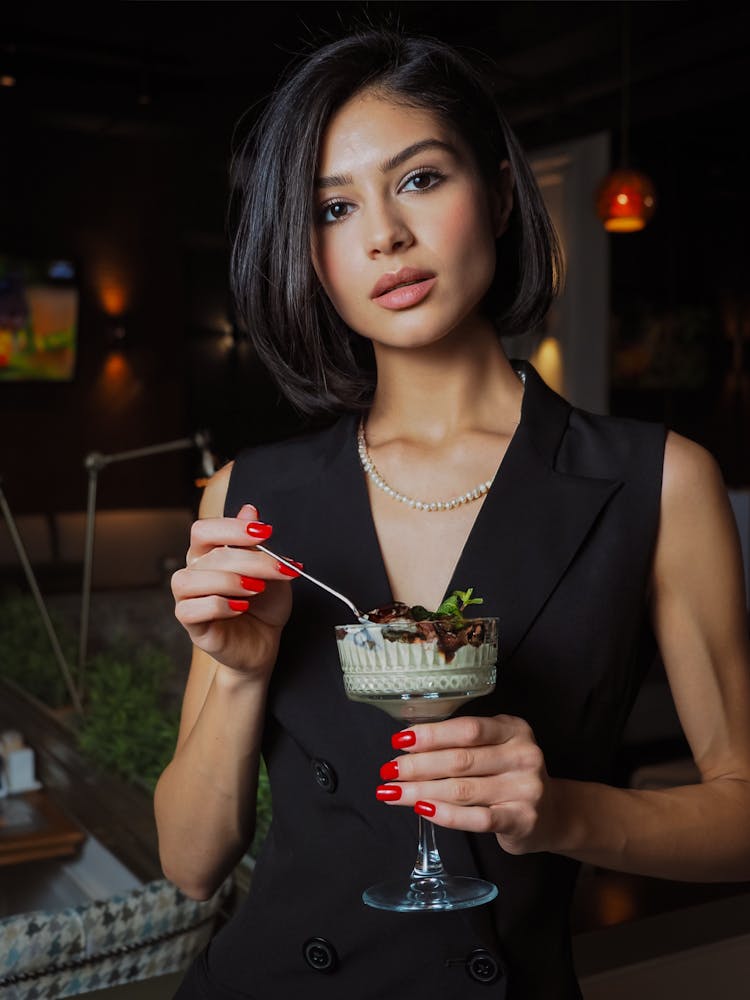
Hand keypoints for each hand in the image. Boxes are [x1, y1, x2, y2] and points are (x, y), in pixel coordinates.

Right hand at [171, 503, 297, 677]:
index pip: (205, 530)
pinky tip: (240, 608)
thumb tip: (249, 509)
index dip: (232, 527)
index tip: (266, 531)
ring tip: (256, 590)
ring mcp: (189, 598)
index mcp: (208, 554)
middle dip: (250, 560)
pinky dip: (218, 606)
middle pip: (210, 554)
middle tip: (279, 569)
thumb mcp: (269, 570)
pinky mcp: (192, 625)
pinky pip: (189, 609)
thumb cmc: (264, 605)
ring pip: (190, 579)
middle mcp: (194, 572)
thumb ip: (256, 543)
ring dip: (228, 581)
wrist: (266, 642)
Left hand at [377, 714, 555, 854]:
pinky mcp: (522, 819)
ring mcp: (525, 789)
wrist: (553, 814)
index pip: (467, 729)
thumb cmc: (510, 774)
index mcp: (513, 729)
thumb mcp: (497, 747)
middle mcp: (523, 755)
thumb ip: (464, 742)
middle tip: (388, 771)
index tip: (399, 740)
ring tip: (393, 793)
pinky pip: (477, 818)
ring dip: (421, 791)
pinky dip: (446, 815)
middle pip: (460, 760)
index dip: (431, 735)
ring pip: (462, 790)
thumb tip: (409, 743)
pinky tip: (422, 809)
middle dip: (417, 766)